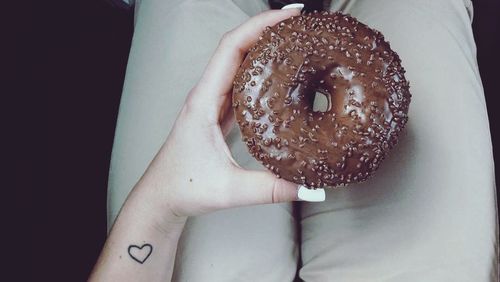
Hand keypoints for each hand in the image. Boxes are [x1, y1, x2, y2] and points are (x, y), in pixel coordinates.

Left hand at [137, 8, 309, 221]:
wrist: (161, 196)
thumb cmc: (184, 186)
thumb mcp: (229, 190)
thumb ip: (270, 189)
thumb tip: (311, 187)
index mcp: (203, 101)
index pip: (231, 49)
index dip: (259, 25)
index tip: (290, 15)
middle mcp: (206, 95)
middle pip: (236, 47)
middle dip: (267, 28)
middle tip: (300, 22)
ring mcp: (211, 102)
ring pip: (237, 62)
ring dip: (262, 45)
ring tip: (293, 38)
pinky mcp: (217, 112)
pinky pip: (239, 81)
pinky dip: (259, 69)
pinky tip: (277, 71)